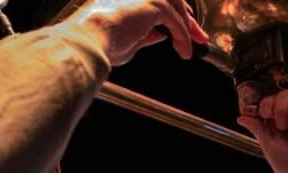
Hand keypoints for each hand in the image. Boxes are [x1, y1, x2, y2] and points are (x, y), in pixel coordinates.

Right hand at [69, 0, 207, 64]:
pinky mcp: (153, 3)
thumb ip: (146, 34)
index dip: (174, 12)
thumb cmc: (99, 44)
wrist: (89, 41)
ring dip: (187, 24)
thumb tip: (161, 35)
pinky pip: (176, 20)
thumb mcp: (129, 39)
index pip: (157, 1)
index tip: (186, 27)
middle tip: (199, 36)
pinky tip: (184, 51)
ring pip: (175, 4)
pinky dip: (183, 36)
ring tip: (194, 43)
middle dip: (186, 17)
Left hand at [237, 91, 287, 172]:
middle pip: (284, 95)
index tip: (266, 114)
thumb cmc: (287, 166)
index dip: (267, 103)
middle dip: (280, 108)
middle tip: (282, 127)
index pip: (270, 101)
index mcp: (275, 123)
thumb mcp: (268, 145)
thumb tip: (241, 117)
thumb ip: (257, 128)